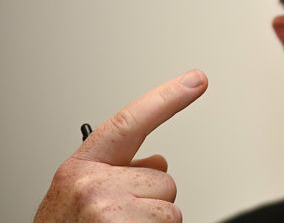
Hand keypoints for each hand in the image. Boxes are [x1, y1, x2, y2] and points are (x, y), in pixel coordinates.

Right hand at [34, 70, 207, 221]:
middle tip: (118, 221)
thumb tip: (158, 162)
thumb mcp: (81, 197)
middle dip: (150, 202)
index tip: (197, 80)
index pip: (129, 122)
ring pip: (171, 209)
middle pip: (163, 180)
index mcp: (81, 168)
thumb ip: (117, 172)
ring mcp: (109, 210)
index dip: (167, 98)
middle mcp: (93, 184)